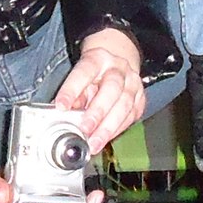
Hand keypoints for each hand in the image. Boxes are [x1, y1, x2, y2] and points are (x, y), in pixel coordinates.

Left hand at [53, 29, 146, 154]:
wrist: (117, 65)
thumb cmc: (94, 73)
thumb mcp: (80, 76)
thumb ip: (74, 94)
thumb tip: (65, 114)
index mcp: (98, 59)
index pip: (84, 72)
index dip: (72, 90)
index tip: (61, 106)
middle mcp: (119, 69)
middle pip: (112, 89)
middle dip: (97, 112)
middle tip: (85, 129)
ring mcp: (133, 83)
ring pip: (125, 106)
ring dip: (108, 128)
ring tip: (94, 142)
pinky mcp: (141, 98)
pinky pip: (132, 116)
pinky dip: (118, 130)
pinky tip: (107, 139)